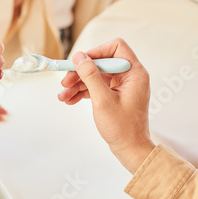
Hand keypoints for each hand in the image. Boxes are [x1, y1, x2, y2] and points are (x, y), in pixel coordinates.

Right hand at [58, 38, 154, 173]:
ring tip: (63, 96)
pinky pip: (96, 87)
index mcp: (134, 73)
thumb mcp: (102, 100)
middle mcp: (130, 77)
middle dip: (81, 72)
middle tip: (64, 82)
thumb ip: (90, 75)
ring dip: (78, 84)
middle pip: (101, 63)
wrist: (130, 150)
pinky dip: (83, 92)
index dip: (96, 52)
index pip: (115, 48)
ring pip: (95, 76)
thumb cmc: (123, 128)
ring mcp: (122, 87)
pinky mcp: (114, 96)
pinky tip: (70, 100)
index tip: (80, 62)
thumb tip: (79, 57)